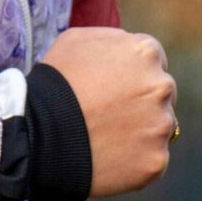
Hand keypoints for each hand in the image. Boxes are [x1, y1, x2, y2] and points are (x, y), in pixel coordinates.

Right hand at [38, 25, 176, 196]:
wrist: (40, 133)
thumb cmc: (55, 83)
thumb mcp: (76, 40)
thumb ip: (113, 40)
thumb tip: (129, 47)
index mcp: (146, 53)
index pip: (154, 63)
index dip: (131, 76)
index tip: (113, 90)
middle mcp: (161, 86)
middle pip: (159, 95)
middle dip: (140, 102)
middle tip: (108, 114)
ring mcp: (162, 126)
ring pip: (158, 128)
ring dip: (139, 131)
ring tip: (105, 137)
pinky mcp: (157, 160)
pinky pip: (151, 159)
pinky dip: (134, 160)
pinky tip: (109, 157)